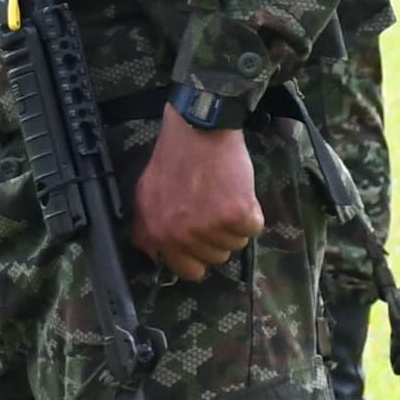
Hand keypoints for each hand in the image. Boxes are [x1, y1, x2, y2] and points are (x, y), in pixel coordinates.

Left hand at [130, 114, 263, 277]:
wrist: (199, 129)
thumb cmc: (175, 158)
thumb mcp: (146, 195)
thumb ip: (148, 227)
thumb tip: (154, 254)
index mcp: (158, 233)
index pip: (186, 270)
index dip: (199, 257)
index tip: (204, 242)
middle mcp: (182, 235)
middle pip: (215, 258)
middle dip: (218, 236)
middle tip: (213, 207)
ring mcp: (208, 227)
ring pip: (236, 244)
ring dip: (235, 223)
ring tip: (223, 194)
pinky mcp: (235, 215)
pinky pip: (253, 228)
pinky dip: (252, 212)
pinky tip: (238, 191)